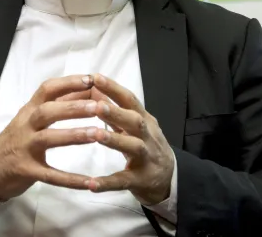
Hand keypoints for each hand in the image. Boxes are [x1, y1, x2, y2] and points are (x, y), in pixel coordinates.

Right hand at [0, 74, 99, 201]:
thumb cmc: (18, 138)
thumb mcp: (31, 118)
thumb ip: (56, 105)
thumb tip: (85, 90)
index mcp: (29, 110)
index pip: (47, 89)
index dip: (68, 83)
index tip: (90, 80)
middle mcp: (26, 126)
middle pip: (47, 112)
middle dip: (72, 108)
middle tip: (97, 107)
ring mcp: (25, 148)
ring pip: (48, 138)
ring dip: (73, 135)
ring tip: (97, 134)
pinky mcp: (27, 171)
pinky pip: (50, 175)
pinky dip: (70, 179)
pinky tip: (90, 182)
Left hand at [86, 74, 174, 205]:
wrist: (170, 178)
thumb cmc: (146, 145)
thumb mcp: (135, 126)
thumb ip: (117, 110)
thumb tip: (94, 88)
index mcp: (143, 120)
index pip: (130, 100)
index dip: (114, 88)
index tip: (95, 77)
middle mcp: (147, 136)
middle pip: (134, 121)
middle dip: (116, 112)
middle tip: (96, 105)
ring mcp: (146, 158)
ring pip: (133, 147)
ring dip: (114, 140)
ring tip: (95, 134)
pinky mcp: (140, 180)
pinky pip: (123, 181)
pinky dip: (108, 183)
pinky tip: (91, 184)